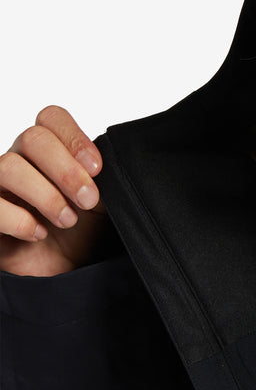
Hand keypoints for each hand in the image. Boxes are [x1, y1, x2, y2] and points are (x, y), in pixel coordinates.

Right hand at [0, 106, 107, 276]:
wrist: (62, 271)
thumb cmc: (81, 232)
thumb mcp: (101, 203)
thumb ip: (104, 179)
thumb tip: (112, 163)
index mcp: (49, 151)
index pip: (51, 118)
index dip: (74, 137)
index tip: (97, 168)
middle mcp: (20, 160)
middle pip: (33, 138)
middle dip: (66, 170)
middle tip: (88, 200)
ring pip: (9, 167)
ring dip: (47, 196)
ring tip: (68, 220)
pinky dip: (19, 220)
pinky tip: (38, 234)